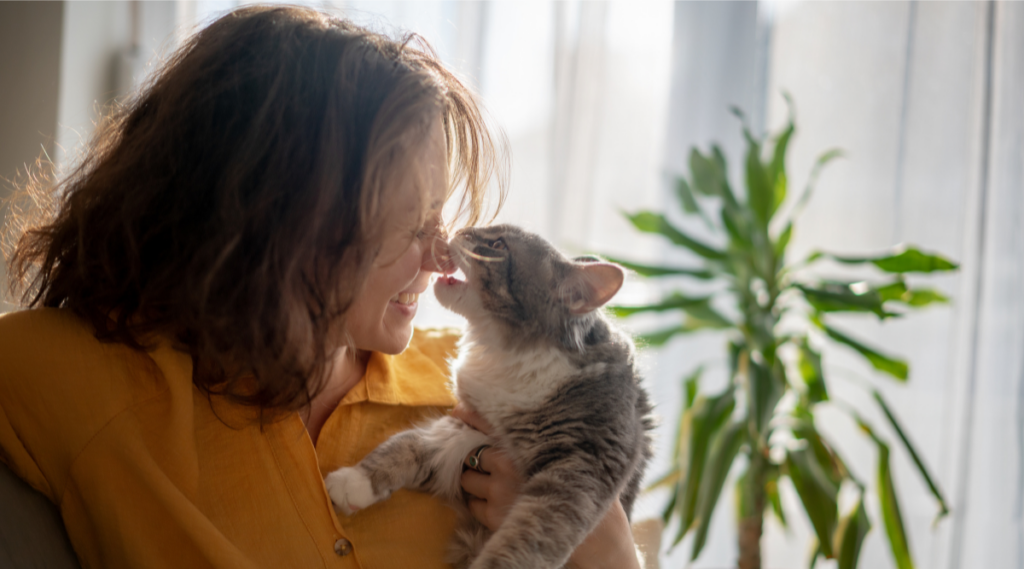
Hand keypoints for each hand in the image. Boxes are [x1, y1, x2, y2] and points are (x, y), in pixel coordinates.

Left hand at [451, 404, 640, 568]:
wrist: (593, 533)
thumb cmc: (587, 485)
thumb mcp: (573, 449)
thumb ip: (546, 434)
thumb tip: (524, 419)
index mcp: (525, 442)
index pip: (486, 421)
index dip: (468, 414)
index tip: (458, 411)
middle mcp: (507, 464)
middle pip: (470, 451)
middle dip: (474, 455)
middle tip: (483, 458)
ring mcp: (498, 491)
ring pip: (467, 478)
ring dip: (474, 479)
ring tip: (491, 482)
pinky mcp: (494, 517)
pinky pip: (471, 505)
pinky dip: (478, 502)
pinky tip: (496, 502)